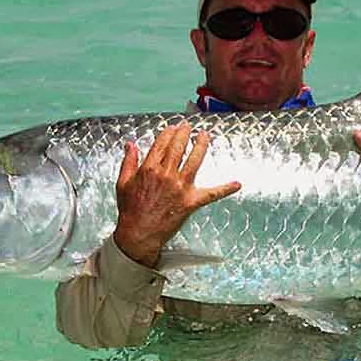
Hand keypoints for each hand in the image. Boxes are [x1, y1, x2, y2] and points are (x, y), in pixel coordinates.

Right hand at [112, 123, 240, 267]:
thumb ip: (128, 162)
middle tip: (189, 126)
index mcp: (149, 169)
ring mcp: (180, 188)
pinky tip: (237, 184)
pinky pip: (211, 194)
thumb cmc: (130, 210)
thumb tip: (131, 144)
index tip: (173, 127)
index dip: (169, 133)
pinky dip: (225, 189)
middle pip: (178, 147)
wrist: (138, 233)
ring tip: (205, 136)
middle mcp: (166, 175)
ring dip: (201, 146)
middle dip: (184, 133)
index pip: (161, 144)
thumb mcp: (123, 183)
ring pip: (195, 161)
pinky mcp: (191, 202)